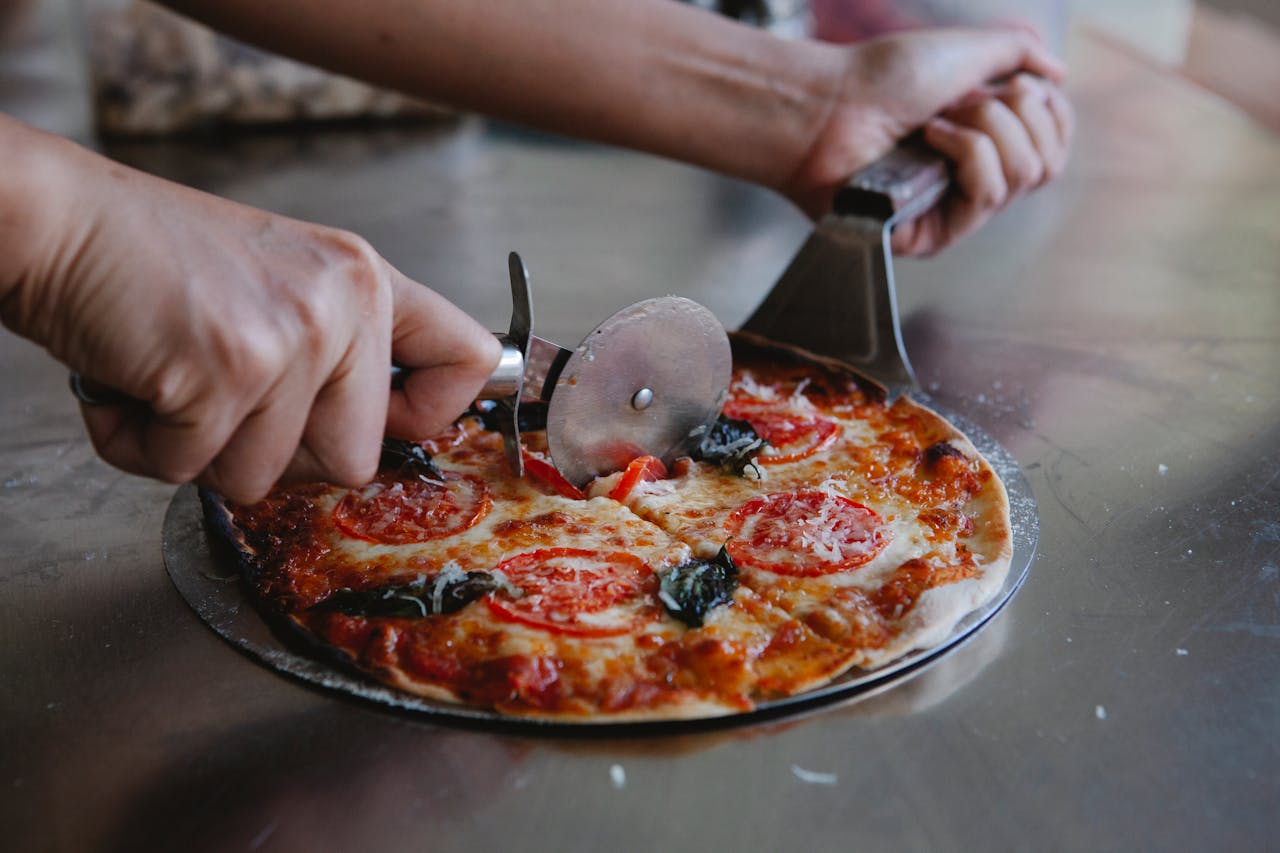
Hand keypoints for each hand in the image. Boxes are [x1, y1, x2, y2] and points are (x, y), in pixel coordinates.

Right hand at [2, 120, 498, 502]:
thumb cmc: (153, 261)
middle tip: (224, 400)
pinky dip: (145, 447)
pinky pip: (192, 471)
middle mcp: (344, 303)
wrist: (56, 221)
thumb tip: (371, 439)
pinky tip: (134, 384)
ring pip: (264, 479)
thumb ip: (339, 350)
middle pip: (354, 463)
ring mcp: (291, 338)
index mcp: (365, 279)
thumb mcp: (281, 283)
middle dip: (277, 457)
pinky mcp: (227, 371)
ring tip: (171, 378)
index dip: (430, 416)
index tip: (385, 424)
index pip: (468, 361)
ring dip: (201, 451)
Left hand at [784, 28, 1073, 254]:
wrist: (831, 105)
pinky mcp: (934, 234)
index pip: (1053, 145)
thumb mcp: (964, 49)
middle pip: (1048, 162)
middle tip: (965, 99)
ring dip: (989, 128)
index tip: (1019, 83)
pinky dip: (968, 152)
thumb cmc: (882, 79)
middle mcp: (973, 180)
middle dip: (1016, 113)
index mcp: (986, 141)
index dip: (1050, 112)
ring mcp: (953, 210)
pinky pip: (988, 196)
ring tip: (940, 117)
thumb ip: (1017, 52)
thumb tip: (1059, 74)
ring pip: (1025, 175)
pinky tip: (931, 138)